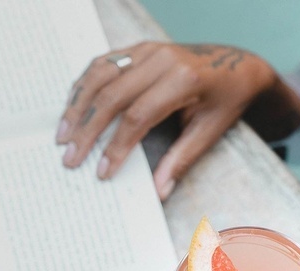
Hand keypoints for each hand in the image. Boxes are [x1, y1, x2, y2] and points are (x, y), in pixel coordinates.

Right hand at [56, 42, 277, 198]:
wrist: (236, 66)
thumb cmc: (225, 101)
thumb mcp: (210, 133)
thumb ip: (182, 160)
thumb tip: (158, 192)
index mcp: (182, 81)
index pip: (138, 117)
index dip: (117, 146)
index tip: (103, 172)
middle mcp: (160, 60)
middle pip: (112, 96)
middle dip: (88, 130)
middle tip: (70, 157)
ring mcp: (147, 50)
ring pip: (100, 76)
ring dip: (78, 107)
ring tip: (62, 135)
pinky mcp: (139, 49)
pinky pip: (103, 64)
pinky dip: (84, 86)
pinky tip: (73, 108)